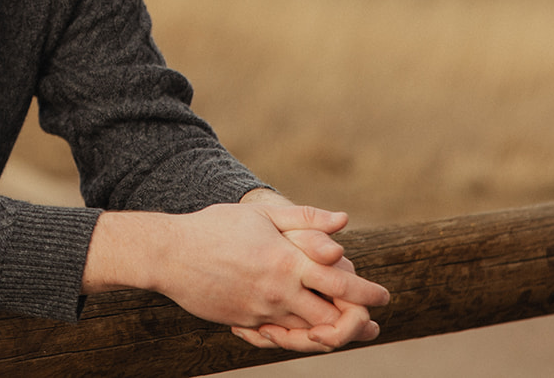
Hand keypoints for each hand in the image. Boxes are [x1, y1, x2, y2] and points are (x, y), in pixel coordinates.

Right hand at [84, 199, 388, 353]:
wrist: (170, 254)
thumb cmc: (216, 227)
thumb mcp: (262, 216)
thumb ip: (306, 218)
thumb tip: (344, 221)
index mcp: (287, 261)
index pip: (341, 283)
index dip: (368, 292)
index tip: (383, 296)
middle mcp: (278, 291)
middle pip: (330, 319)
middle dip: (355, 322)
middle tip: (369, 321)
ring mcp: (261, 311)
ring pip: (307, 334)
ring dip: (329, 334)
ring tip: (344, 330)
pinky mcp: (244, 323)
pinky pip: (279, 338)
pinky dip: (298, 337)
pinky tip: (306, 331)